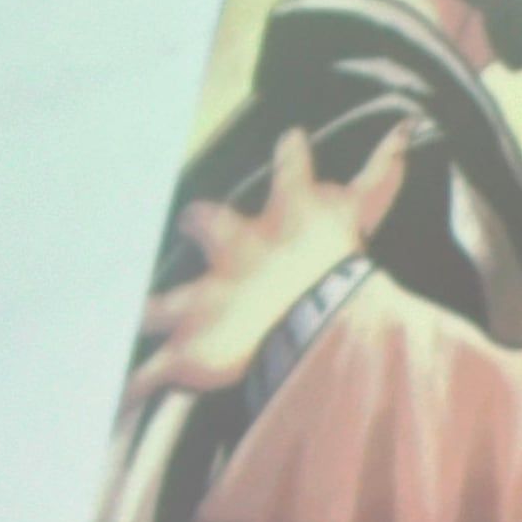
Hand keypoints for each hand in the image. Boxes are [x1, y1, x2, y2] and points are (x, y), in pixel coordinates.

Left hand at [124, 117, 417, 424]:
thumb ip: (381, 171)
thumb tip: (407, 124)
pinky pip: (154, 372)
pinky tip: (114, 398)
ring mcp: (207, 301)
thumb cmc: (336, 263)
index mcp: (279, 220)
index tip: (292, 138)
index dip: (293, 157)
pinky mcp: (192, 349)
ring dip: (149, 312)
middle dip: (199, 221)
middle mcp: (234, 254)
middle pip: (209, 226)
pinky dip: (133, 386)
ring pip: (166, 305)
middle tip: (191, 218)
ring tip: (133, 320)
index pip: (291, 177)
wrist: (304, 317)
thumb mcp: (359, 210)